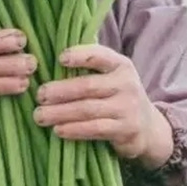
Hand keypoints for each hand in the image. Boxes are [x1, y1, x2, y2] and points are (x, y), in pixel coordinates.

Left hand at [33, 44, 172, 168]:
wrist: (148, 128)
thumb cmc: (117, 97)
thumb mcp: (111, 77)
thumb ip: (89, 67)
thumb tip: (50, 56)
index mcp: (120, 65)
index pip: (99, 56)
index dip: (79, 55)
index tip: (59, 59)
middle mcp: (126, 84)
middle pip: (88, 86)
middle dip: (60, 91)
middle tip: (39, 95)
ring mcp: (128, 108)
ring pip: (88, 109)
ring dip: (61, 113)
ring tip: (40, 115)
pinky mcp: (126, 129)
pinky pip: (96, 129)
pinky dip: (75, 130)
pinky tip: (58, 130)